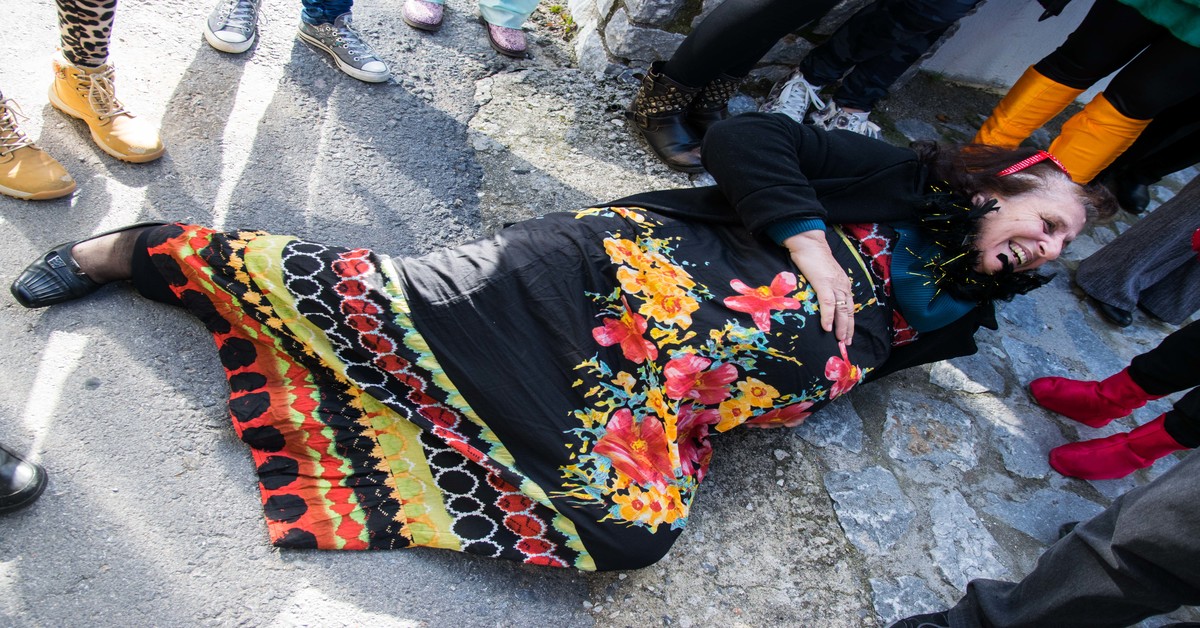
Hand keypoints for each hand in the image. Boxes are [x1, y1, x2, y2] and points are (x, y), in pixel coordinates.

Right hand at [782, 230, 854, 344]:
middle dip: (848, 328)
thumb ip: (827, 286)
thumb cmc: (813, 258)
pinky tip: (827, 327)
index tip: (849, 334)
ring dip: (841, 326)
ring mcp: (834, 284)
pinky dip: (828, 316)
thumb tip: (824, 299)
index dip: (850, 321)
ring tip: (840, 339)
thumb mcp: (824, 274)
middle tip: (847, 342)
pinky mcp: (823, 283)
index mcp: (843, 284)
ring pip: (841, 310)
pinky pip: (828, 303)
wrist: (809, 243)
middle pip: (849, 310)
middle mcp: (842, 285)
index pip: (849, 306)